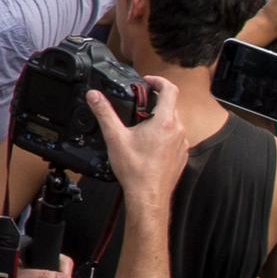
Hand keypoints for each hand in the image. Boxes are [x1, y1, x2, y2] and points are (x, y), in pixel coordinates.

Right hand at [89, 75, 193, 208]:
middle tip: (138, 107)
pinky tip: (149, 146)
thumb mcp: (115, 137)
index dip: (158, 81)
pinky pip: (175, 138)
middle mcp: (177, 130)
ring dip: (159, 120)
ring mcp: (182, 143)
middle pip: (171, 105)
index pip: (170, 89)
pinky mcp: (181, 155)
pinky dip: (164, 135)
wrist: (148, 196)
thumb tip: (95, 96)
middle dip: (155, 102)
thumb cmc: (135, 170)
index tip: (147, 82)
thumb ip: (104, 113)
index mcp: (164, 121)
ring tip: (141, 127)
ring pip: (173, 122)